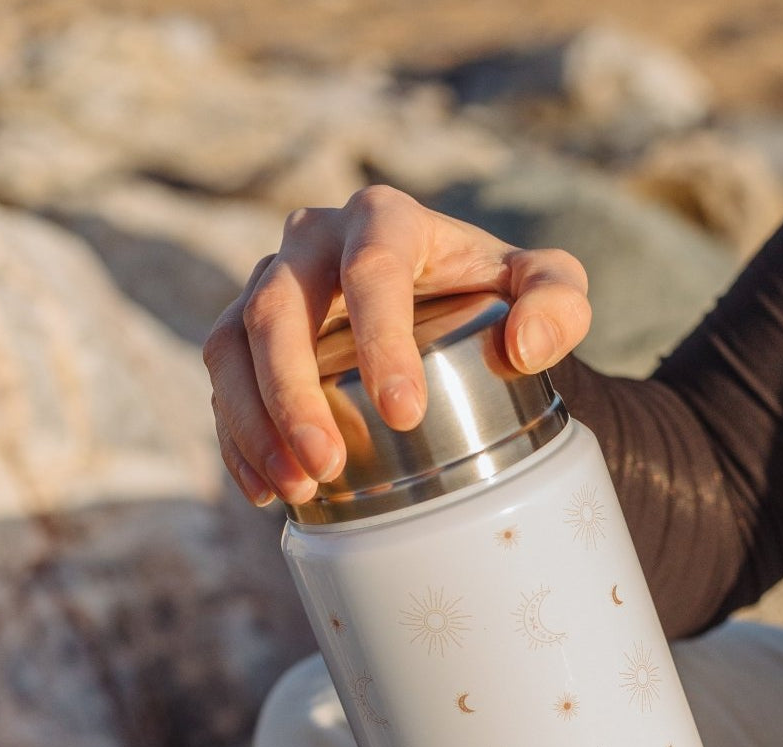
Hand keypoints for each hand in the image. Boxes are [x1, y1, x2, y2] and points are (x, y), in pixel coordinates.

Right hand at [202, 185, 590, 506]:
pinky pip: (222, 380)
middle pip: (279, 309)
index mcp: (384, 220)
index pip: (370, 268)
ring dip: (254, 422)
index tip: (404, 414)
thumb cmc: (500, 295)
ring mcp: (271, 284)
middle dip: (294, 394)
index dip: (380, 340)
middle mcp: (313, 241)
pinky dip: (238, 439)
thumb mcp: (550, 289)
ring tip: (295, 490)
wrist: (453, 310)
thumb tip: (525, 347)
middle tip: (328, 466)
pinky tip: (265, 491)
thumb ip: (560, 305)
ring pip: (233, 345)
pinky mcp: (247, 334)